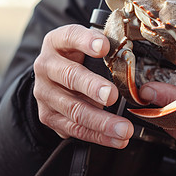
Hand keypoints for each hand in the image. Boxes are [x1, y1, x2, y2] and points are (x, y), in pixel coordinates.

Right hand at [33, 24, 133, 148]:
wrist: (53, 75)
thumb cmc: (78, 56)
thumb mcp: (87, 43)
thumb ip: (104, 46)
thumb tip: (130, 56)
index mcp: (57, 42)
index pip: (71, 37)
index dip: (86, 41)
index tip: (104, 47)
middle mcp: (46, 66)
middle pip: (70, 76)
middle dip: (92, 87)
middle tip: (113, 95)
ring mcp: (45, 93)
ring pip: (73, 109)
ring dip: (101, 121)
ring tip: (123, 128)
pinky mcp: (48, 116)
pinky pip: (74, 129)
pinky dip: (98, 136)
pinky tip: (116, 139)